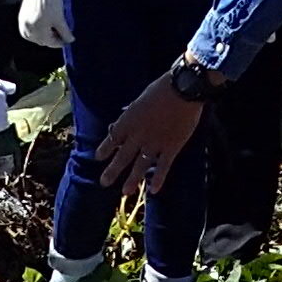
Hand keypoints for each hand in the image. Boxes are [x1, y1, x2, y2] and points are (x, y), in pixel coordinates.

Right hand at [17, 0, 69, 50]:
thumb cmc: (51, 1)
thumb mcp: (60, 18)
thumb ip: (65, 32)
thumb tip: (70, 40)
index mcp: (37, 31)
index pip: (50, 43)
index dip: (60, 42)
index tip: (67, 40)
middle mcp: (27, 29)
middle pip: (42, 41)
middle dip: (52, 38)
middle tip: (62, 34)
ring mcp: (23, 24)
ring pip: (35, 36)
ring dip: (44, 35)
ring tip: (54, 28)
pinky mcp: (22, 17)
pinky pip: (29, 29)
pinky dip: (37, 29)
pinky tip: (45, 24)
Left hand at [94, 77, 204, 196]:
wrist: (182, 90)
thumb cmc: (162, 89)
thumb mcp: (141, 99)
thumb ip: (133, 113)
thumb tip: (126, 118)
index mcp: (129, 120)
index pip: (112, 138)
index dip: (105, 149)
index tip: (99, 157)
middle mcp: (138, 135)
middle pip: (122, 156)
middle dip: (112, 171)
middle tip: (104, 182)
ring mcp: (154, 143)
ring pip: (140, 165)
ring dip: (132, 180)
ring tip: (125, 192)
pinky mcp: (171, 147)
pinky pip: (163, 166)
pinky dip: (158, 179)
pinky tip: (153, 190)